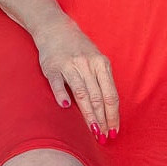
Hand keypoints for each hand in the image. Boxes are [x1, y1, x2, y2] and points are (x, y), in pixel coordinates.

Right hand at [36, 15, 119, 140]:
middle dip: (102, 119)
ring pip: (82, 92)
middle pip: (98, 96)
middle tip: (104, 137)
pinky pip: (58, 83)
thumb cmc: (79, 48)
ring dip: (88, 114)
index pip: (111, 94)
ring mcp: (69, 65)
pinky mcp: (52, 67)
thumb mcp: (96, 60)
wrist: (55, 28)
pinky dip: (62, 94)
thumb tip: (109, 110)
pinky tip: (66, 107)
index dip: (113, 115)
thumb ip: (102, 80)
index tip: (114, 131)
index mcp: (101, 64)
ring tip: (92, 131)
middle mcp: (87, 64)